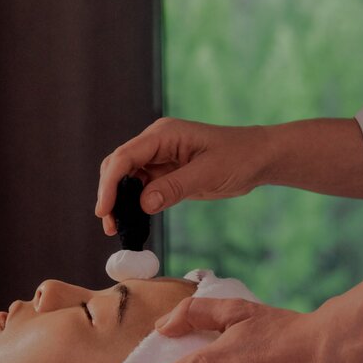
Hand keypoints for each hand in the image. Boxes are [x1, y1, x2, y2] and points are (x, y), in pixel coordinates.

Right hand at [95, 117, 273, 234]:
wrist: (258, 158)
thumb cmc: (238, 158)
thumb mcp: (208, 174)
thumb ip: (174, 188)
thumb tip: (143, 205)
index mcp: (163, 134)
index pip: (125, 157)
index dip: (110, 184)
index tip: (104, 210)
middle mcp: (156, 143)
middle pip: (119, 166)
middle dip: (110, 194)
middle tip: (110, 225)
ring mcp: (159, 157)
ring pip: (127, 179)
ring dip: (120, 202)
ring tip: (117, 228)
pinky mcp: (166, 172)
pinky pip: (142, 188)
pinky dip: (134, 204)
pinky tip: (134, 221)